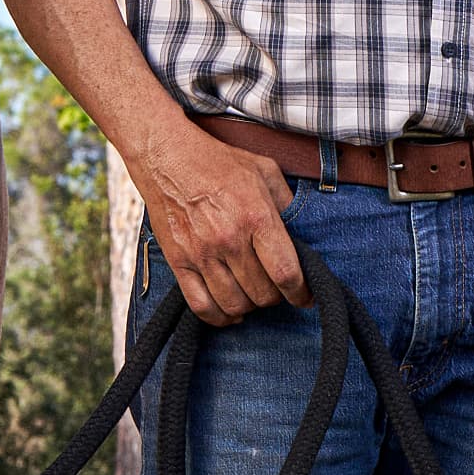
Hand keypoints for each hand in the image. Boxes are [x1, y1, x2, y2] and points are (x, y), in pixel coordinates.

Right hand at [132, 120, 306, 323]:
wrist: (167, 157)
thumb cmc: (220, 162)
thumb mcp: (265, 171)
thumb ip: (287, 203)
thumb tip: (305, 234)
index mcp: (256, 216)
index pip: (286, 272)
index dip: (301, 293)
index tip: (306, 297)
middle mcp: (229, 239)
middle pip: (261, 293)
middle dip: (276, 297)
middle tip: (277, 288)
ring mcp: (201, 253)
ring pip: (234, 304)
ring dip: (250, 306)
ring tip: (254, 294)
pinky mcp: (178, 261)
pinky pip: (200, 305)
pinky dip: (219, 317)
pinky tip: (230, 310)